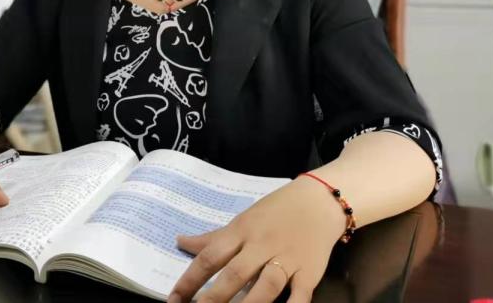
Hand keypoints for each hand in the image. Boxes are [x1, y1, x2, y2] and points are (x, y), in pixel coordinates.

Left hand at [168, 178, 344, 302]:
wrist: (319, 200)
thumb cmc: (276, 211)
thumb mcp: (243, 220)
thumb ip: (214, 238)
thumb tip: (180, 242)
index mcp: (241, 231)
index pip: (210, 257)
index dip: (190, 279)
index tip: (174, 299)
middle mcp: (262, 245)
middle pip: (235, 273)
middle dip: (214, 297)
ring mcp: (287, 259)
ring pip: (266, 285)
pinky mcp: (310, 272)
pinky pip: (301, 295)